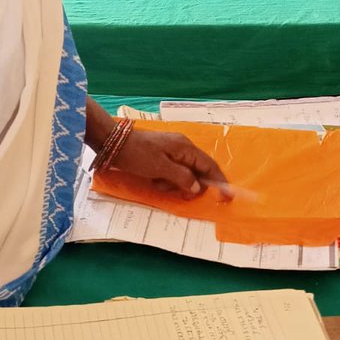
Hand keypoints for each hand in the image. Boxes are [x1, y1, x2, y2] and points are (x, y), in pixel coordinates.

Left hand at [113, 129, 229, 199]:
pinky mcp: (162, 156)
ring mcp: (172, 151)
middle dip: (189, 185)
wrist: (112, 142)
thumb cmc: (137, 154)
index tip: (227, 198)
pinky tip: (154, 180)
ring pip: (184, 174)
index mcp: (185, 148)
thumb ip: (182, 178)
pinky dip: (166, 180)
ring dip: (174, 183)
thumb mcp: (160, 168)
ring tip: (158, 183)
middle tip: (174, 191)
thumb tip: (198, 187)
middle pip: (197, 171)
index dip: (220, 182)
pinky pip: (172, 172)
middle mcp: (182, 148)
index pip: (210, 166)